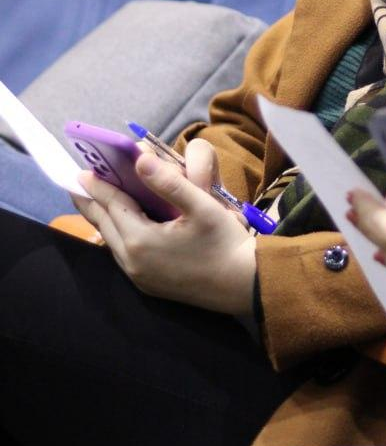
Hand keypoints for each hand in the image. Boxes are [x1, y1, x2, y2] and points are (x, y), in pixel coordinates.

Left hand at [75, 139, 256, 315]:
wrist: (244, 286)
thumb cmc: (226, 243)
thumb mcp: (202, 206)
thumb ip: (169, 182)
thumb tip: (140, 159)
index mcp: (141, 241)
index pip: (113, 206)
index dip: (98, 187)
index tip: (81, 172)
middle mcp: (133, 262)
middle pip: (104, 225)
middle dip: (92, 203)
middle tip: (79, 185)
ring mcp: (140, 277)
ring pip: (112, 242)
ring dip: (104, 220)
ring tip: (96, 203)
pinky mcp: (149, 285)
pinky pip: (123, 256)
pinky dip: (117, 235)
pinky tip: (122, 227)